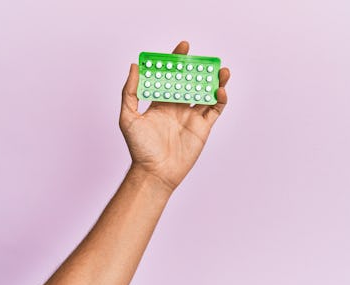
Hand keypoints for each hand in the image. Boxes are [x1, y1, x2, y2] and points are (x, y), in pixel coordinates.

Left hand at [120, 41, 229, 190]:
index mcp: (161, 102)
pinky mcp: (202, 128)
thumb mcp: (128, 117)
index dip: (178, 60)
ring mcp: (191, 117)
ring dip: (215, 81)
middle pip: (191, 82)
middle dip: (199, 69)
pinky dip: (220, 99)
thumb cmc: (139, 148)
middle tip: (205, 58)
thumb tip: (134, 66)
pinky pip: (215, 110)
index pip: (171, 76)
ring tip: (221, 71)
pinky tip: (220, 90)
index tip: (184, 47)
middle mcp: (177, 107)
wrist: (155, 172)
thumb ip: (130, 92)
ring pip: (206, 94)